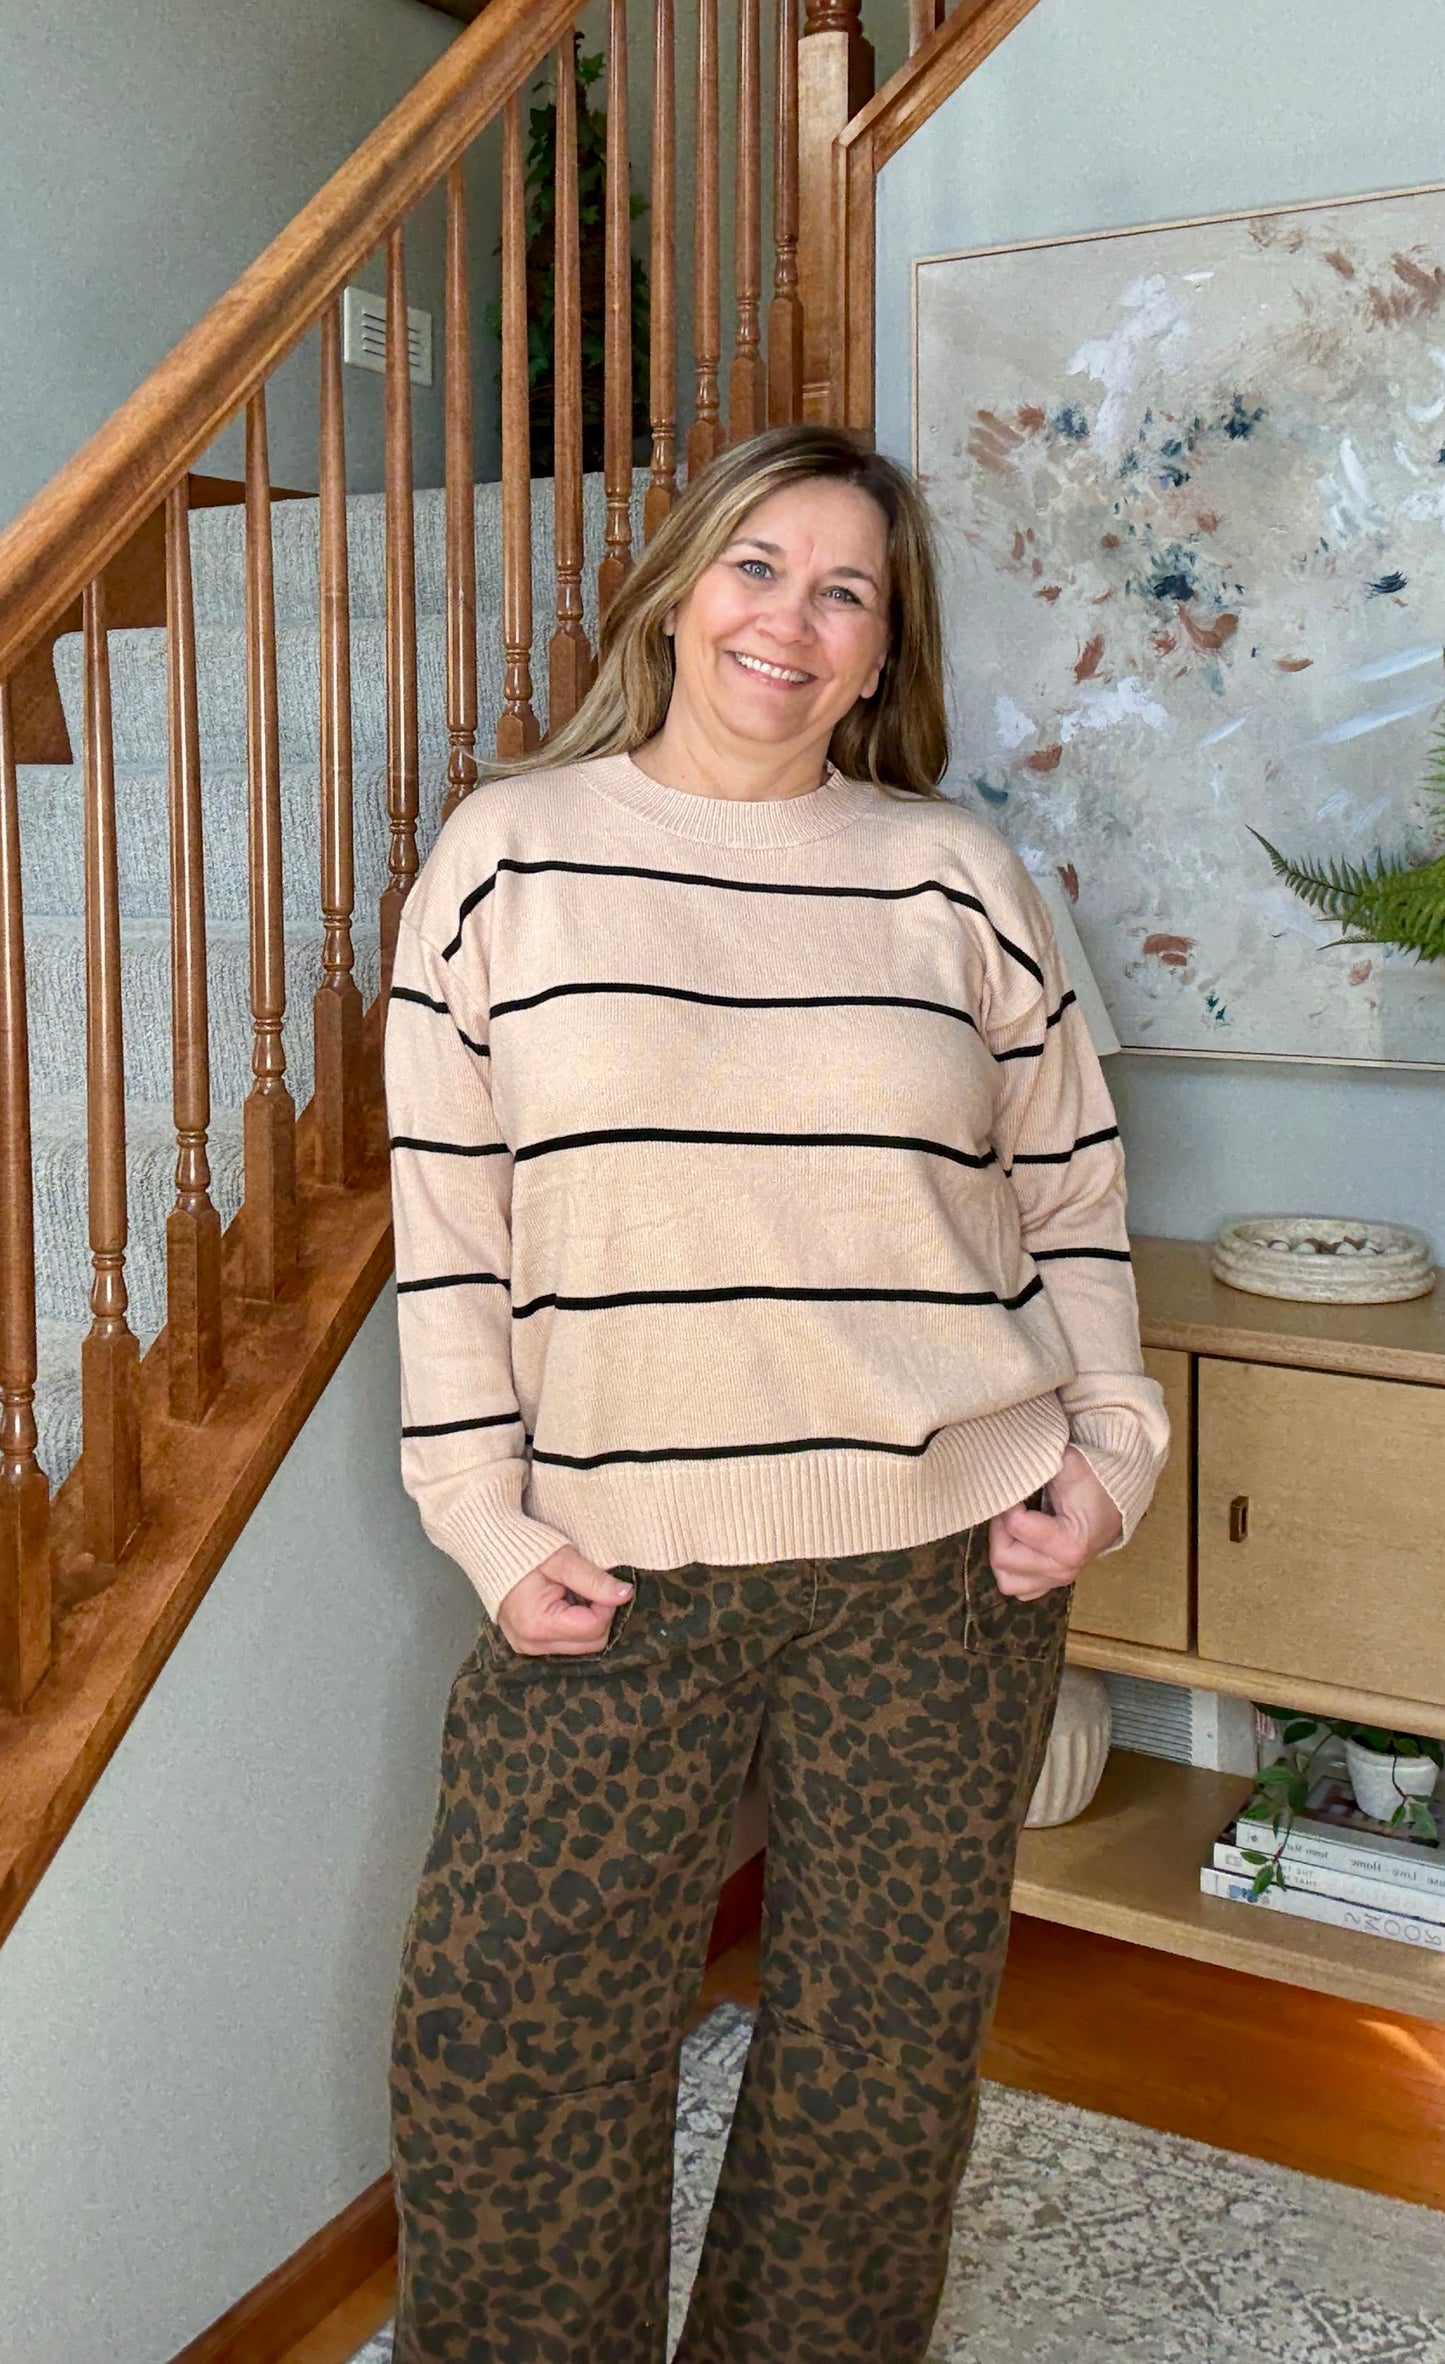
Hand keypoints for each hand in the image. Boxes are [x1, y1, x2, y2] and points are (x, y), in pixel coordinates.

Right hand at [494, 1546, 633, 1655]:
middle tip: (588, 1586)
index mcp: (538, 1625)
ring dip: (587, 1620)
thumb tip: (626, 1595)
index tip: (601, 1581)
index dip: (606, 1605)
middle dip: (599, 1615)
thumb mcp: (562, 1560)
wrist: (489, 1547)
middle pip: (591, 1644)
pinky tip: (564, 1601)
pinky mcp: (528, 1644)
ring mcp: (528, 1647)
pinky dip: (573, 1624)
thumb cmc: (523, 1550)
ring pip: (581, 1646)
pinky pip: (566, 1642)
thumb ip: (594, 1580)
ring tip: (572, 1592)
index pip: (594, 1629)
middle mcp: (532, 1644)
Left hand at [988, 1445, 1122, 1601]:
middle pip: (1003, 1558)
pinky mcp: (1054, 1582)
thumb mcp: (1065, 1462)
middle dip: (999, 1528)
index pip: (1014, 1525)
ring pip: (1007, 1581)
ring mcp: (1059, 1579)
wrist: (1116, 1496)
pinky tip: (1019, 1544)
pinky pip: (1019, 1588)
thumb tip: (1003, 1469)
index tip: (1019, 1489)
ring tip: (1012, 1528)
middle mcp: (1064, 1568)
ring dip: (1003, 1553)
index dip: (1008, 1502)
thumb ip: (1033, 1465)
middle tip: (1011, 1509)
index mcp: (1069, 1544)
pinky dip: (1012, 1570)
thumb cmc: (1093, 1479)